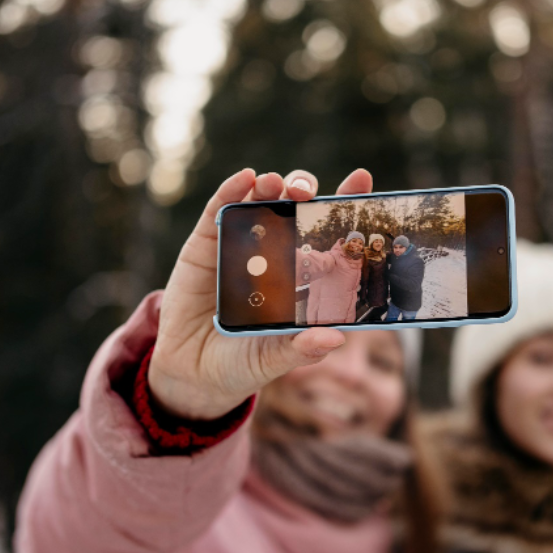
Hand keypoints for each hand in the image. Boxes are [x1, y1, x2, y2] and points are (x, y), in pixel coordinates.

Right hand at [148, 168, 373, 419]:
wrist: (191, 373)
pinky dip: (232, 191)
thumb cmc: (242, 363)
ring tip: (275, 184)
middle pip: (296, 210)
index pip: (329, 235)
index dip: (345, 207)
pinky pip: (219, 211)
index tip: (361, 180)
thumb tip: (336, 338)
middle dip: (305, 192)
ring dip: (271, 187)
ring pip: (262, 203)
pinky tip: (244, 179)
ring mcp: (241, 245)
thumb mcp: (272, 359)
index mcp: (303, 277)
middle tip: (308, 194)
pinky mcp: (206, 244)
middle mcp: (276, 254)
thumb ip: (301, 349)